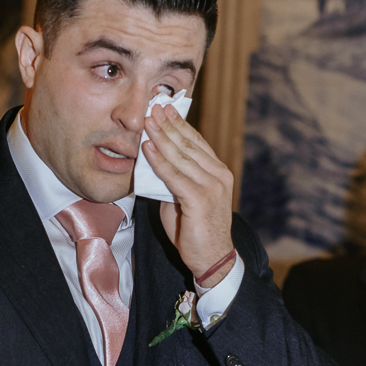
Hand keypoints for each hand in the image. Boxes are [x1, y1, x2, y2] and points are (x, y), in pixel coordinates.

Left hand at [143, 103, 233, 283]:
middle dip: (169, 124)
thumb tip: (154, 163)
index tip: (164, 109)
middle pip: (189, 144)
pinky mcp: (200, 199)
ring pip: (181, 156)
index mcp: (218, 172)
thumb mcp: (183, 198)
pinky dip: (159, 161)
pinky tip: (148, 148)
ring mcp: (211, 186)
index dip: (180, 124)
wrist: (212, 259)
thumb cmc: (195, 230)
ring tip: (147, 121)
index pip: (196, 142)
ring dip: (162, 137)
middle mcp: (218, 175)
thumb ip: (173, 180)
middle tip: (153, 107)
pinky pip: (175, 176)